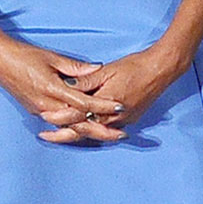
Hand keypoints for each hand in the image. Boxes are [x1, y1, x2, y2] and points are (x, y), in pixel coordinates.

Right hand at [0, 33, 126, 143]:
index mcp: (53, 90)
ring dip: (89, 131)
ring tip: (107, 134)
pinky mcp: (36, 111)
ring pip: (69, 127)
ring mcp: (41, 111)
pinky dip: (73, 128)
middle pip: (79, 123)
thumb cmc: (24, 55)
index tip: (120, 106)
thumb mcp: (51, 57)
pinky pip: (58, 124)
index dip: (103, 106)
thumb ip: (74, 67)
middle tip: (121, 134)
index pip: (84, 103)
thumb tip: (97, 68)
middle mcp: (48, 105)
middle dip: (101, 130)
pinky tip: (84, 130)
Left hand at [37, 42, 184, 143]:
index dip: (59, 117)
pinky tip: (81, 130)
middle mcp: (112, 118)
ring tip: (58, 134)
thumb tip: (66, 86)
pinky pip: (104, 130)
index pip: (77, 115)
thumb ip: (86, 81)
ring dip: (75, 134)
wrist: (159, 71)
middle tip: (45, 136)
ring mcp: (121, 122)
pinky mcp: (127, 120)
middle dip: (62, 135)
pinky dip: (91, 131)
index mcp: (104, 104)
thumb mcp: (106, 70)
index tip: (43, 117)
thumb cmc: (133, 67)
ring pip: (93, 132)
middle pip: (82, 131)